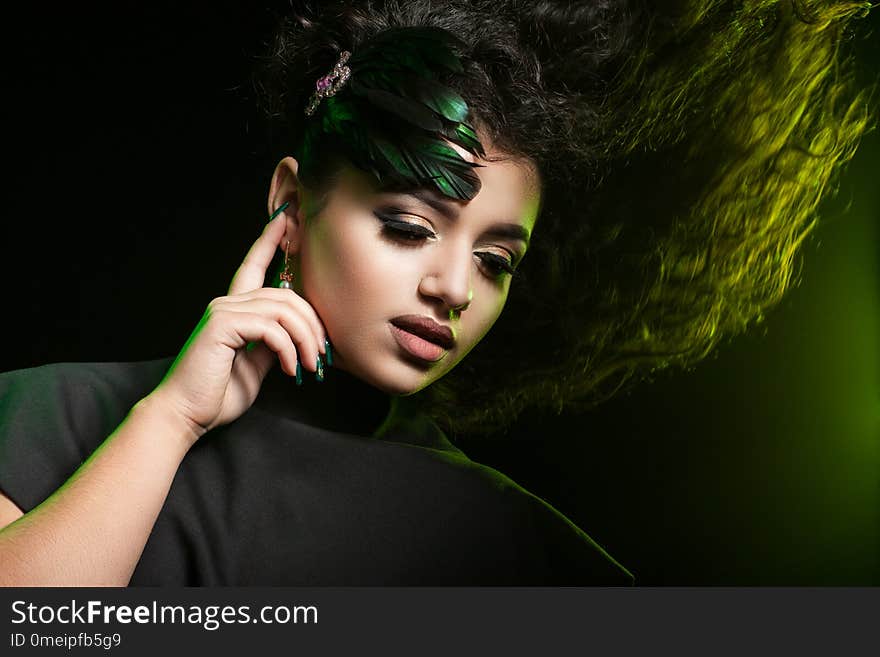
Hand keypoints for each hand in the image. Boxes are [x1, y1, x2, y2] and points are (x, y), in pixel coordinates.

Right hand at [149, 211, 326, 446]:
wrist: (187, 415)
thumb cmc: (218, 394)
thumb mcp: (255, 364)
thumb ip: (273, 341)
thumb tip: (298, 334)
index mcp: (233, 309)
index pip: (254, 265)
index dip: (270, 240)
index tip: (287, 218)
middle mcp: (226, 303)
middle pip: (286, 294)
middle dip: (313, 324)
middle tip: (323, 355)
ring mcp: (222, 311)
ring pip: (284, 310)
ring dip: (306, 340)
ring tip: (312, 366)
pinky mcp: (222, 325)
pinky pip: (272, 328)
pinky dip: (288, 350)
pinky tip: (290, 369)